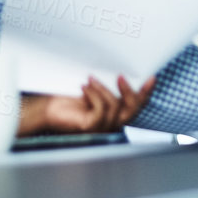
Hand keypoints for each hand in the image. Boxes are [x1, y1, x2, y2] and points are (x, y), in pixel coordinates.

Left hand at [21, 75, 154, 134]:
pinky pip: (100, 109)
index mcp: (113, 115)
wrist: (45, 107)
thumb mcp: (94, 88)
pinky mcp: (90, 127)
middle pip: (131, 110)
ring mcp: (100, 128)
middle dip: (129, 92)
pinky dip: (93, 95)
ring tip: (89, 79)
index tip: (152, 78)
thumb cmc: (67, 97)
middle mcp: (109, 124)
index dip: (145, 93)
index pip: (135, 106)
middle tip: (120, 76)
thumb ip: (109, 85)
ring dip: (102, 89)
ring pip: (114, 106)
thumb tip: (124, 69)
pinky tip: (83, 87)